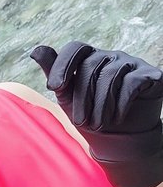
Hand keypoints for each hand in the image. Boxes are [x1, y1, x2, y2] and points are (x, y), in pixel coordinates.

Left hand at [30, 41, 162, 186]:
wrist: (120, 138)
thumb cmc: (90, 114)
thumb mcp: (67, 96)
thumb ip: (54, 72)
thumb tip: (35, 50)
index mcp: (89, 58)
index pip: (75, 48)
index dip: (63, 64)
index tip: (54, 87)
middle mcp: (111, 56)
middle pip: (90, 66)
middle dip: (82, 97)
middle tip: (79, 121)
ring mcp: (132, 63)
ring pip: (111, 75)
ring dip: (101, 105)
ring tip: (97, 125)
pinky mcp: (150, 75)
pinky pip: (132, 83)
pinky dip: (121, 103)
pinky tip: (117, 117)